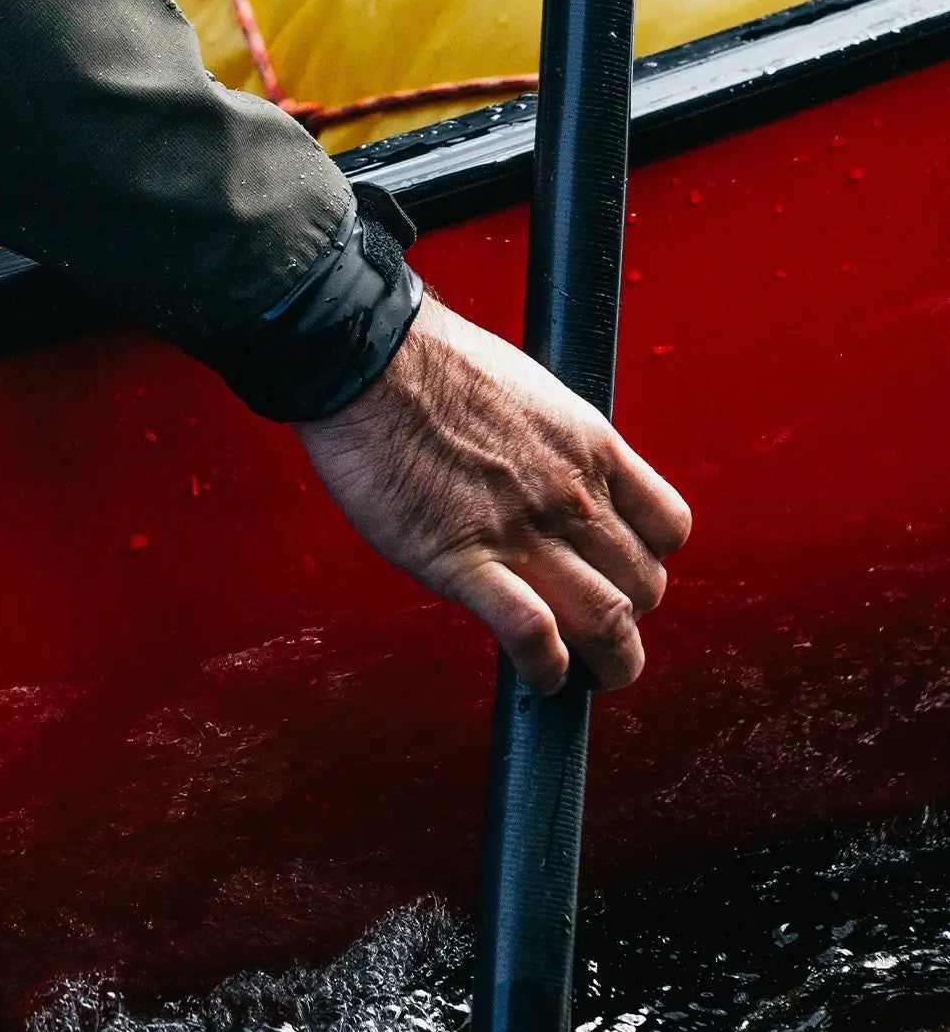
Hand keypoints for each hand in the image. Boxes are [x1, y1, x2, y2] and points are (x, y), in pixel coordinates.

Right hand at [294, 292, 691, 691]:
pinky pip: (533, 633)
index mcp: (590, 447)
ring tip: (586, 675)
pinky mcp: (464, 561)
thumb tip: (540, 471)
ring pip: (608, 622)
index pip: (666, 528)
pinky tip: (537, 675)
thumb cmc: (427, 361)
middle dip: (629, 617)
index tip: (618, 570)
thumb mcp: (525, 389)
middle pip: (644, 585)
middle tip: (596, 629)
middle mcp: (571, 495)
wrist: (364, 356)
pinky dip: (546, 668)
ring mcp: (521, 531)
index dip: (647, 559)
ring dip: (608, 662)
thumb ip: (548, 443)